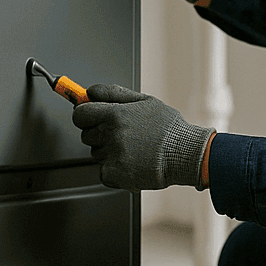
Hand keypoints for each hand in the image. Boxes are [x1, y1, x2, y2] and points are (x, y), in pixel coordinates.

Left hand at [72, 84, 213, 191]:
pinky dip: (114, 171)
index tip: (91, 118)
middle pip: (86, 135)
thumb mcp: (144, 101)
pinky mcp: (116, 175)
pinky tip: (131, 164)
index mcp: (115, 114)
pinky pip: (103, 172)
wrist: (185, 154)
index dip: (84, 116)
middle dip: (99, 134)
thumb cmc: (168, 128)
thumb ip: (114, 94)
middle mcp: (111, 134)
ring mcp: (112, 156)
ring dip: (108, 153)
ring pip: (96, 154)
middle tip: (122, 136)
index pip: (79, 114)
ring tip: (132, 150)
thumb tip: (91, 91)